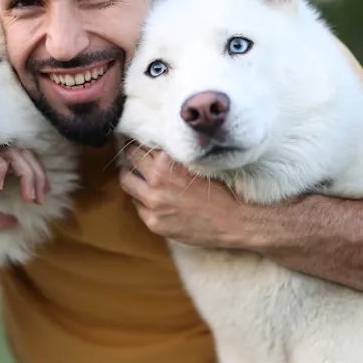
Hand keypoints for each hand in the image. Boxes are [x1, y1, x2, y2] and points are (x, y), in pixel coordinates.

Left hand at [118, 144, 252, 248]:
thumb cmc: (223, 188)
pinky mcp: (154, 222)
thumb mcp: (198, 162)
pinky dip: (140, 199)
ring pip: (127, 182)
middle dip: (130, 156)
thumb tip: (155, 143)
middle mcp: (156, 179)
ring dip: (130, 177)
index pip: (139, 144)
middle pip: (129, 159)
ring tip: (137, 175)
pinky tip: (151, 197)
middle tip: (134, 155)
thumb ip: (175, 154)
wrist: (236, 220)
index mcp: (168, 160)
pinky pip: (136, 205)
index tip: (137, 140)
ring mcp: (153, 203)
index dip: (137, 142)